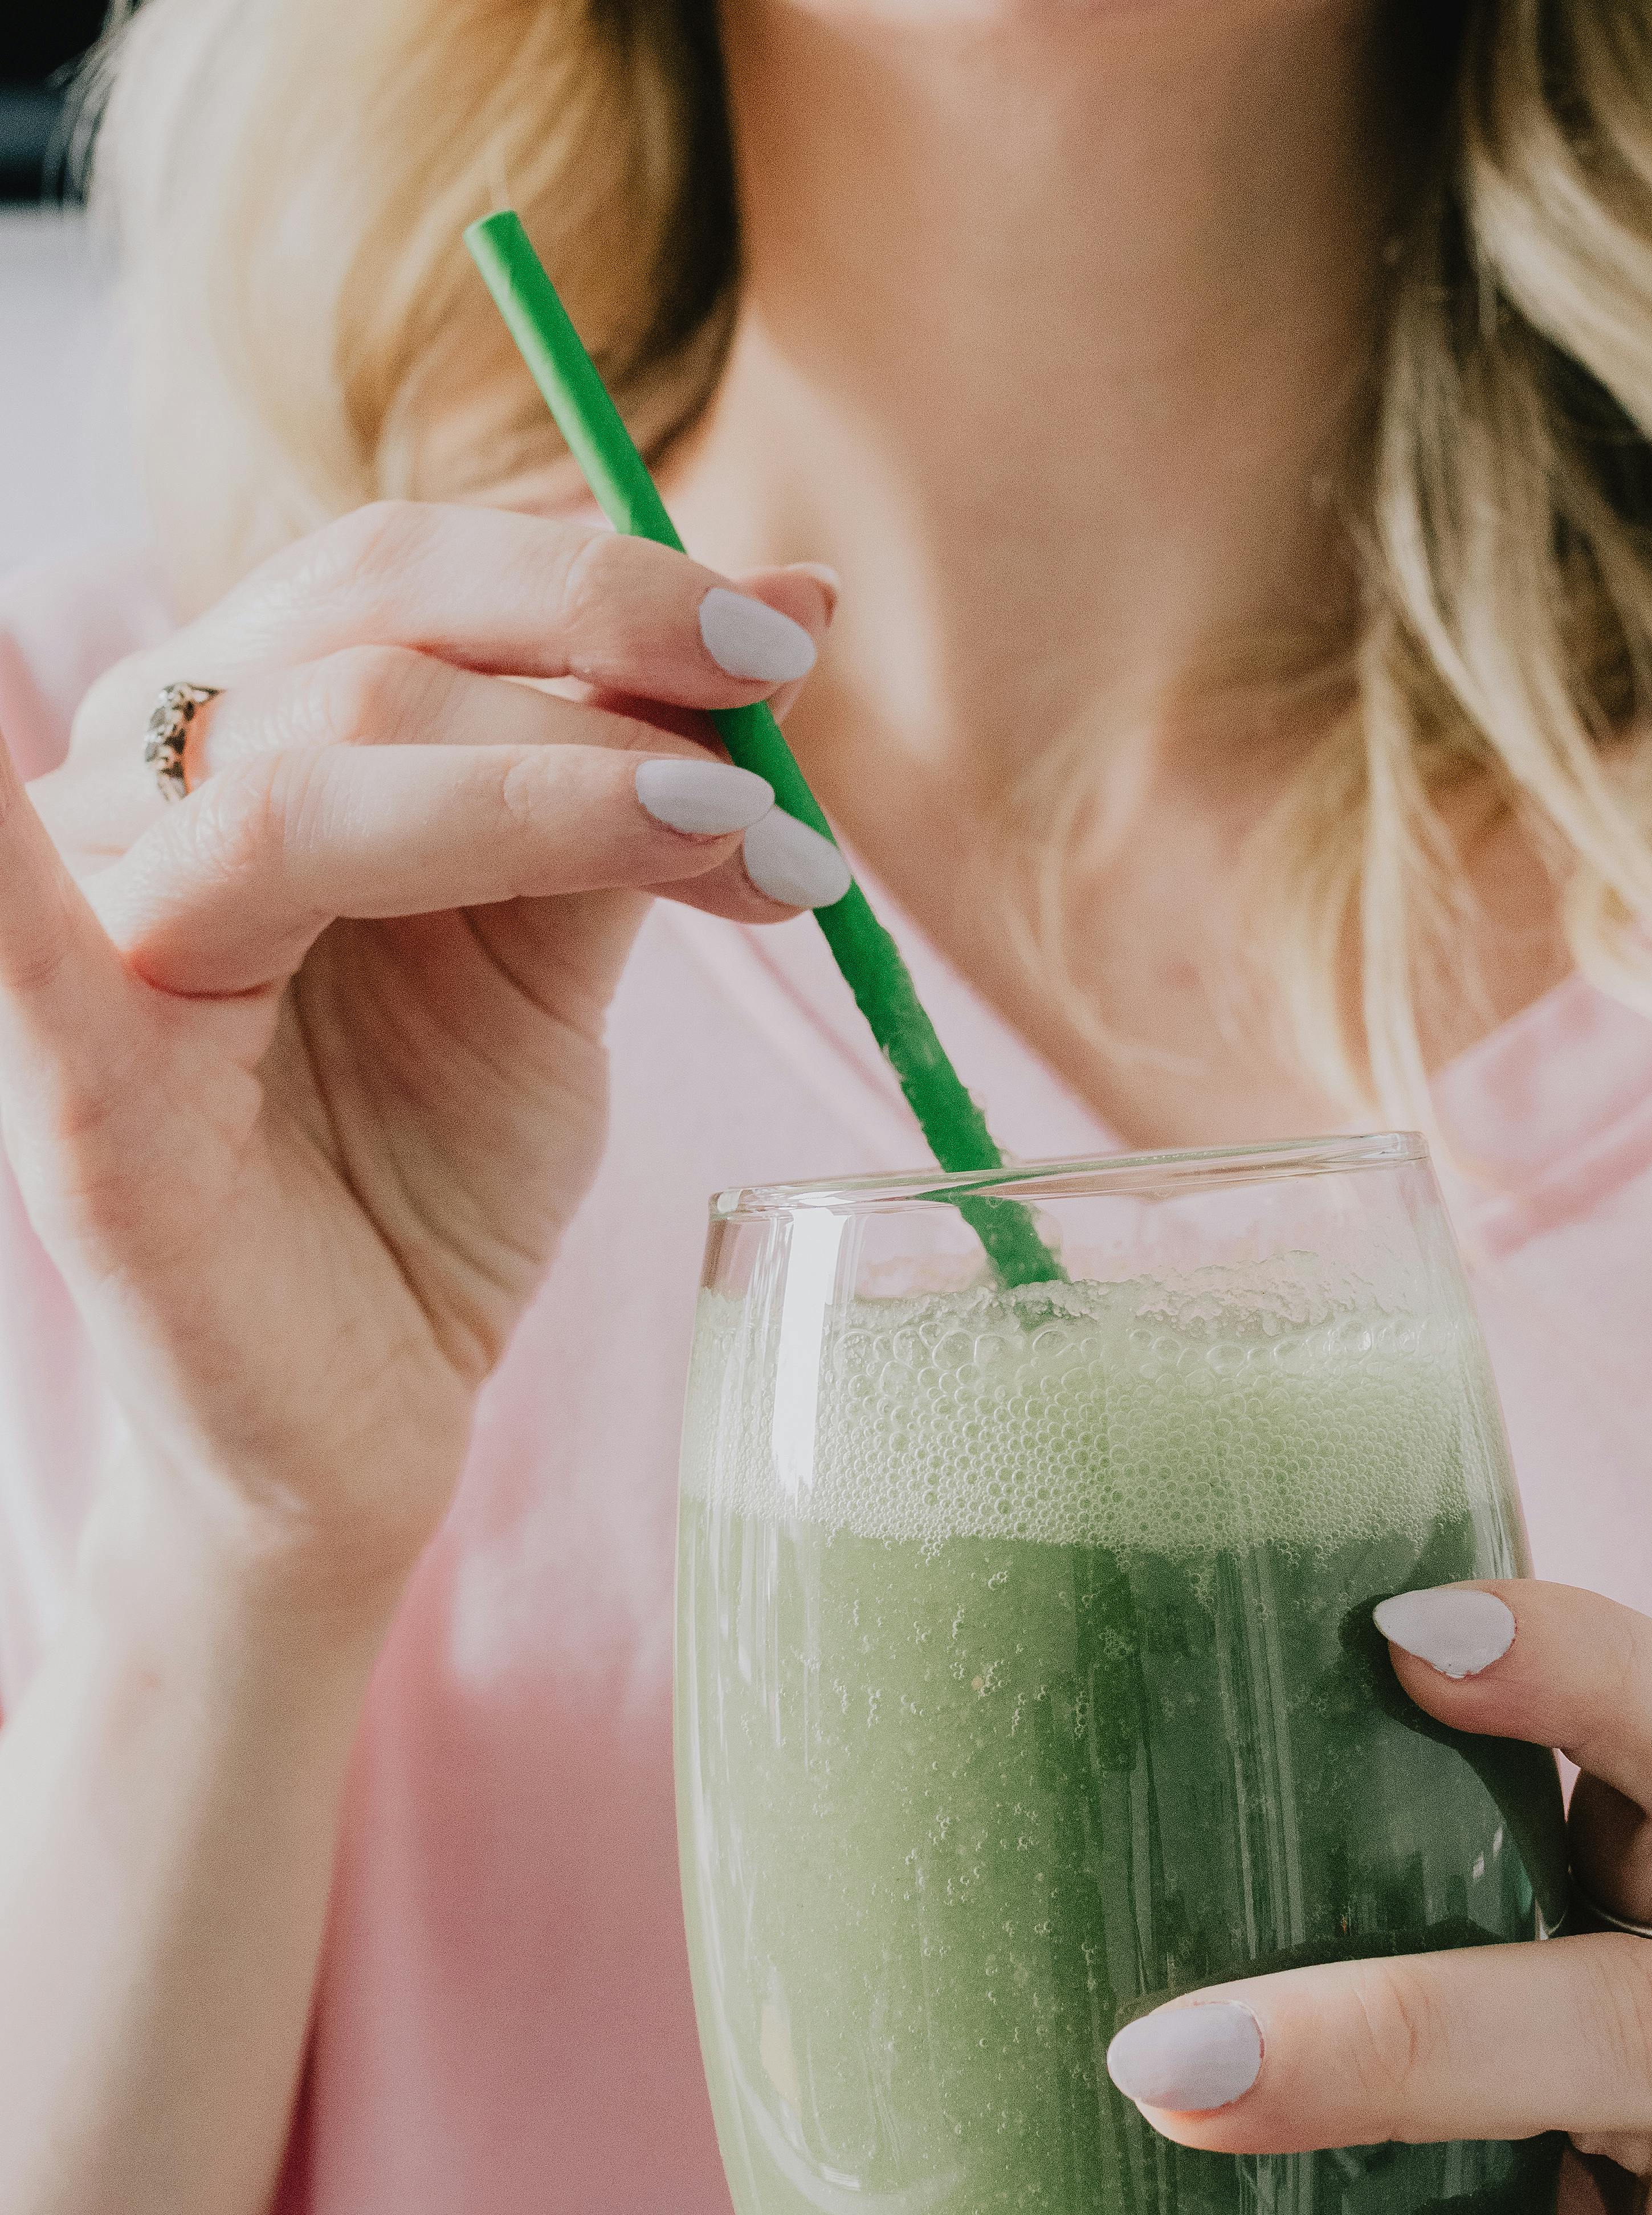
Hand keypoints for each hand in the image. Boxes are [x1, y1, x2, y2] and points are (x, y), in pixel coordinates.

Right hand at [2, 501, 838, 1606]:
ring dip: (555, 783)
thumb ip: (617, 809)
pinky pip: (28, 926)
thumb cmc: (426, 1185)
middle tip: (784, 696)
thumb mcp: (545, 969)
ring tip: (743, 840)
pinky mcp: (84, 1091)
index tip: (795, 622)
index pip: (396, 581)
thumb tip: (773, 622)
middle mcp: (140, 803)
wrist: (356, 1421)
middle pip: (360, 636)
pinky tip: (161, 782)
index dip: (598, 577)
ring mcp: (94, 938)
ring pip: (314, 776)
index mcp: (240, 746)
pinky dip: (37, 842)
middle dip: (600, 645)